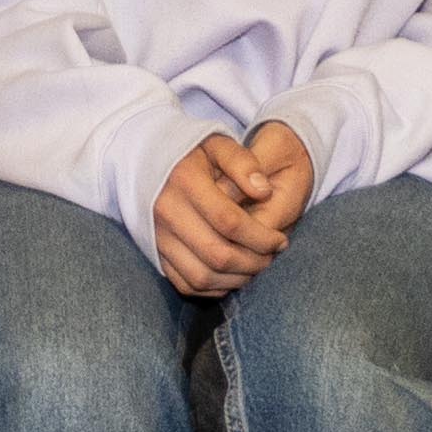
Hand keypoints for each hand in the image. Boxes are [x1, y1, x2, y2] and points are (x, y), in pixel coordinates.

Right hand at [152, 124, 313, 296]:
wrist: (151, 163)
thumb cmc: (196, 154)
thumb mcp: (220, 144)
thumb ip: (244, 163)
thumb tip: (264, 191)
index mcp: (184, 181)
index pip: (230, 222)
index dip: (262, 237)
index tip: (281, 240)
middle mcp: (165, 212)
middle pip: (217, 254)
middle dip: (254, 262)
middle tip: (272, 256)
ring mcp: (157, 236)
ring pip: (202, 276)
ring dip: (236, 279)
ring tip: (257, 266)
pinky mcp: (155, 254)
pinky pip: (187, 284)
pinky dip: (214, 287)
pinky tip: (234, 274)